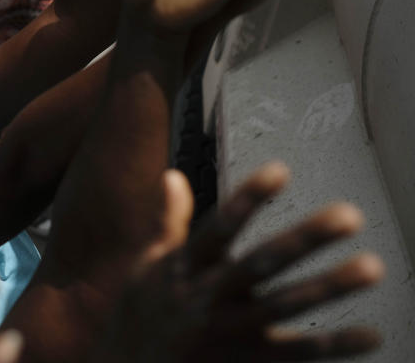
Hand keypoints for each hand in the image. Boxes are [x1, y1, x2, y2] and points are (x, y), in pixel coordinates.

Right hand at [96, 163, 382, 361]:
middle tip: (349, 215)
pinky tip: (370, 335)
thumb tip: (173, 176)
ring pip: (285, 306)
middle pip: (260, 264)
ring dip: (330, 287)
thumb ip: (168, 222)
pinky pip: (295, 355)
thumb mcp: (148, 265)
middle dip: (305, 239)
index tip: (280, 170)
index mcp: (183, 267)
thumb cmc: (142, 312)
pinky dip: (333, 347)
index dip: (248, 199)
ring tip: (372, 266)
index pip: (218, 227)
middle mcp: (206, 298)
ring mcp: (228, 333)